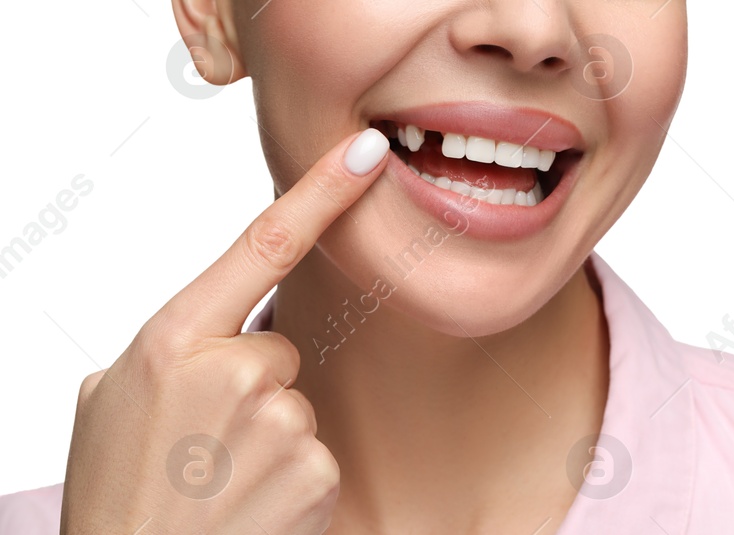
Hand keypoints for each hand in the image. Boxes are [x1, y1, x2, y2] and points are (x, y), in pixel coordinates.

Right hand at [60, 129, 390, 533]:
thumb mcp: (111, 400)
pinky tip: (246, 505)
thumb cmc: (115, 491)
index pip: (262, 244)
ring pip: (298, 405)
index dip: (322, 193)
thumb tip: (214, 332)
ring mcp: (278, 421)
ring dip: (267, 439)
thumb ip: (170, 349)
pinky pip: (317, 453)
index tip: (367, 153)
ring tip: (214, 481)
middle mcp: (231, 371)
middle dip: (253, 386)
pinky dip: (288, 480)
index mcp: (172, 340)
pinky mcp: (314, 468)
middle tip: (199, 443)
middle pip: (280, 348)